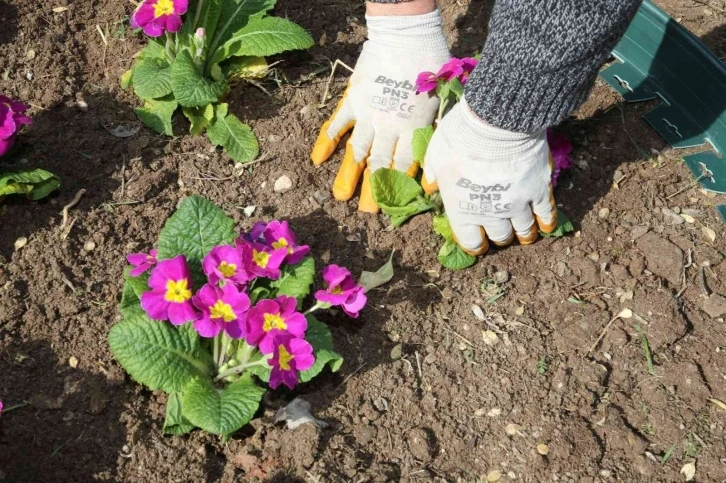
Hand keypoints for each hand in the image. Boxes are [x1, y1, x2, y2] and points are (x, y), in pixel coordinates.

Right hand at [311, 10, 449, 212]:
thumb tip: (435, 171)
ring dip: (348, 176)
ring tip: (341, 197)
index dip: (398, 187)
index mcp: (412, 129)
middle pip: (379, 165)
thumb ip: (436, 135)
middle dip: (373, 190)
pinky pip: (336, 125)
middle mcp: (387, 127)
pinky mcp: (352, 101)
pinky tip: (318, 160)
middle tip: (368, 212)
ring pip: (356, 152)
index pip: (403, 166)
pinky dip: (327, 142)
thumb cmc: (430, 65)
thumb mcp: (442, 102)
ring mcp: (367, 115)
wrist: (405, 36)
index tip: (393, 206)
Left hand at [423, 99, 557, 255]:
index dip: (474, 244)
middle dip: (500, 237)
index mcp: (462, 210)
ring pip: (524, 229)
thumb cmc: (460, 138)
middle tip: (501, 232)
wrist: (496, 122)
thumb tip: (430, 187)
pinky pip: (546, 213)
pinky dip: (546, 222)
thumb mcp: (435, 156)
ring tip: (525, 234)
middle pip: (500, 236)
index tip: (478, 242)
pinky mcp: (539, 190)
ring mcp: (517, 204)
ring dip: (524, 234)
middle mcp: (490, 213)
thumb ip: (433, 175)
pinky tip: (546, 226)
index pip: (470, 241)